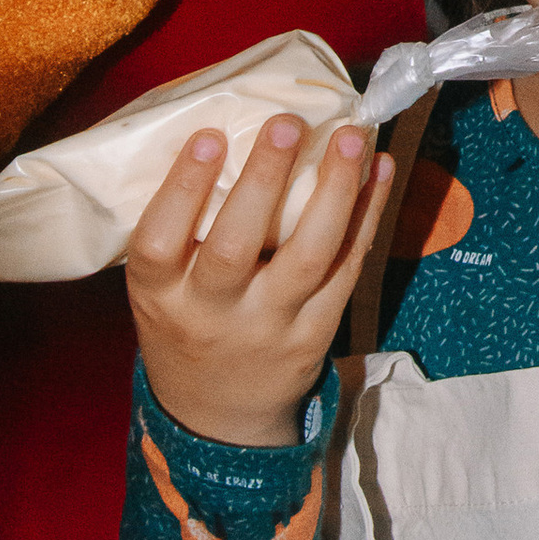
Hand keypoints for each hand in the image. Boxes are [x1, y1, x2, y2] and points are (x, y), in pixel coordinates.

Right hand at [126, 116, 391, 448]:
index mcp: (160, 297)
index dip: (182, 189)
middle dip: (264, 180)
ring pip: (307, 257)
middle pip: (236, 247)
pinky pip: (346, 269)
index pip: (159, 243)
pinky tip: (379, 170)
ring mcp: (268, 326)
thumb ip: (182, 231)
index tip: (209, 136)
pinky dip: (367, 216)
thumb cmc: (187, 325)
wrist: (219, 417)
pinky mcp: (316, 333)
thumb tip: (224, 130)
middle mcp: (211, 314)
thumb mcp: (161, 290)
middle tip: (286, 122)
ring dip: (333, 191)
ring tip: (349, 137)